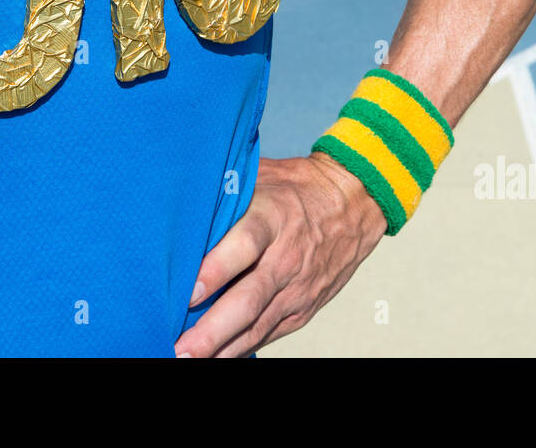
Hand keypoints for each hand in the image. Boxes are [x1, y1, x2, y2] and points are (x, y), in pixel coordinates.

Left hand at [175, 152, 386, 357]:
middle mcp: (285, 258)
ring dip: (222, 348)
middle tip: (180, 347)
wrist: (354, 202)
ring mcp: (296, 287)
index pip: (244, 245)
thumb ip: (226, 189)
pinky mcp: (303, 307)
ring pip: (256, 325)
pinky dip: (241, 348)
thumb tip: (181, 197)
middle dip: (212, 329)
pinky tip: (216, 357)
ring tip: (190, 360)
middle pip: (248, 299)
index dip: (217, 269)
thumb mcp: (262, 175)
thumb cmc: (297, 187)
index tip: (189, 292)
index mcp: (273, 217)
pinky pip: (268, 333)